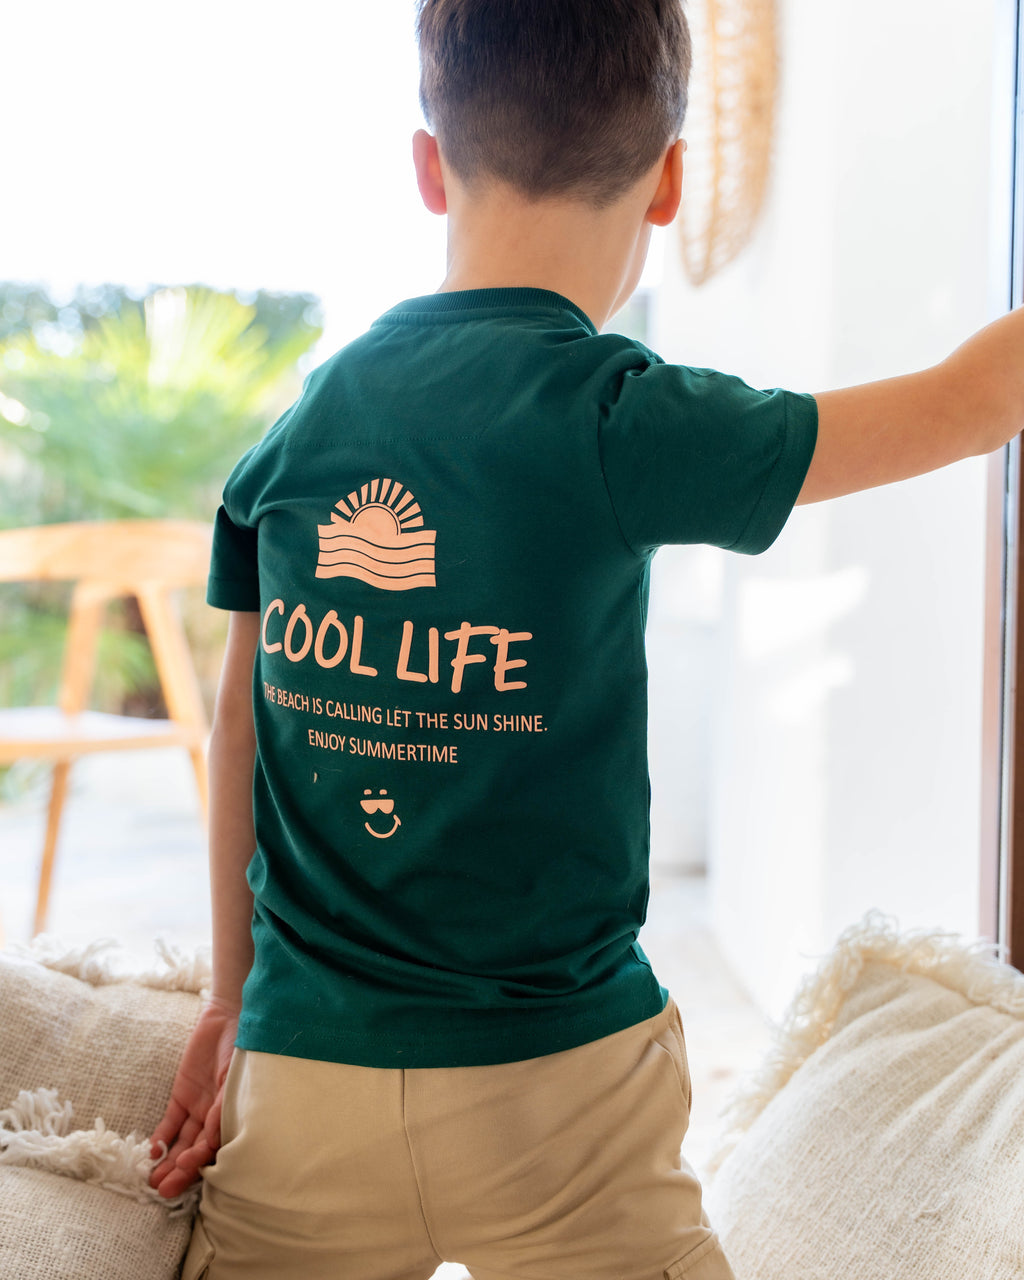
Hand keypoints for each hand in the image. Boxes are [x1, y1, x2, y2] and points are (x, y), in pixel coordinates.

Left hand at [149, 996, 239, 1198]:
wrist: (230, 1014)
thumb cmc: (244, 1045)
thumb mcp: (237, 1076)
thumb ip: (223, 1107)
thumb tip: (211, 1140)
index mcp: (235, 1114)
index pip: (216, 1147)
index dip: (201, 1160)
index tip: (186, 1167)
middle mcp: (216, 1117)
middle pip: (196, 1151)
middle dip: (181, 1172)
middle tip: (163, 1191)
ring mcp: (199, 1107)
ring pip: (181, 1142)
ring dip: (168, 1161)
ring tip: (153, 1181)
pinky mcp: (182, 1096)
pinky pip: (171, 1123)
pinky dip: (161, 1138)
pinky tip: (151, 1152)